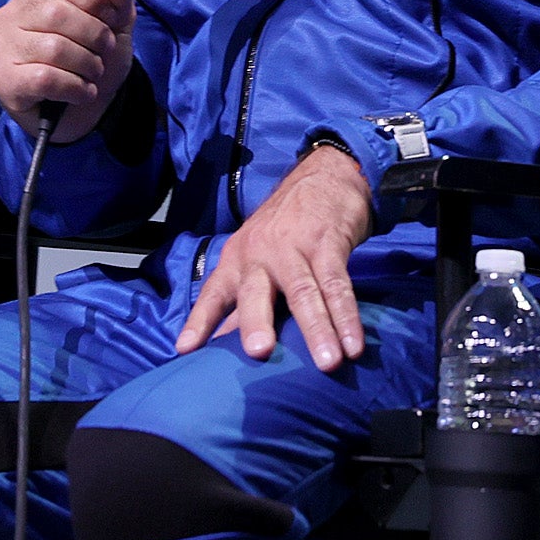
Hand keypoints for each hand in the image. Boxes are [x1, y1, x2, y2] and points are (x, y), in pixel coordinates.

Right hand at [0, 0, 137, 143]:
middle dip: (94, 36)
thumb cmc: (93, 57)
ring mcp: (4, 47)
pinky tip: (80, 92)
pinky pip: (44, 79)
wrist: (84, 110)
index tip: (107, 19)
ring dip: (86, 65)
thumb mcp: (115, 23)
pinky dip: (73, 88)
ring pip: (53, 48)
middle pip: (57, 13)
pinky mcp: (4, 80)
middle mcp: (12, 13)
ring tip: (92, 73)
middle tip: (103, 52)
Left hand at [174, 144, 371, 370]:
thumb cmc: (286, 228)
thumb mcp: (257, 257)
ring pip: (304, 292)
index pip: (214, 293)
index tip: (185, 349)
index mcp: (237, 259)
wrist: (322, 177)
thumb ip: (243, 301)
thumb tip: (222, 347)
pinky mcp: (327, 243)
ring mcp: (294, 247)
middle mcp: (259, 253)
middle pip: (255, 292)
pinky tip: (353, 343)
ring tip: (327, 363)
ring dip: (316, 329)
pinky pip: (337, 284)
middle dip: (255, 322)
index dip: (200, 320)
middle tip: (258, 352)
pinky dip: (347, 315)